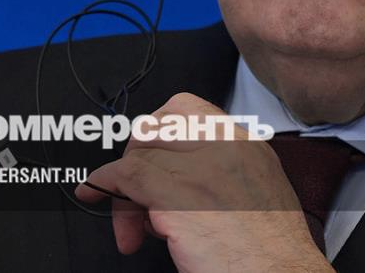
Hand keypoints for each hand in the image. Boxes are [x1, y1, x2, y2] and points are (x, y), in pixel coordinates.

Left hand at [75, 93, 331, 272]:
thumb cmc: (269, 255)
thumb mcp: (257, 197)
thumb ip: (220, 178)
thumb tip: (170, 185)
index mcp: (248, 146)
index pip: (188, 110)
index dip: (158, 132)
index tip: (148, 156)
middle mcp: (226, 147)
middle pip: (158, 127)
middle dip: (138, 157)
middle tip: (134, 195)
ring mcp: (201, 167)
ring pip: (140, 153)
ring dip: (124, 189)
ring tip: (131, 226)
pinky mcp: (177, 195)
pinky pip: (126, 175)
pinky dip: (104, 183)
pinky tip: (95, 195)